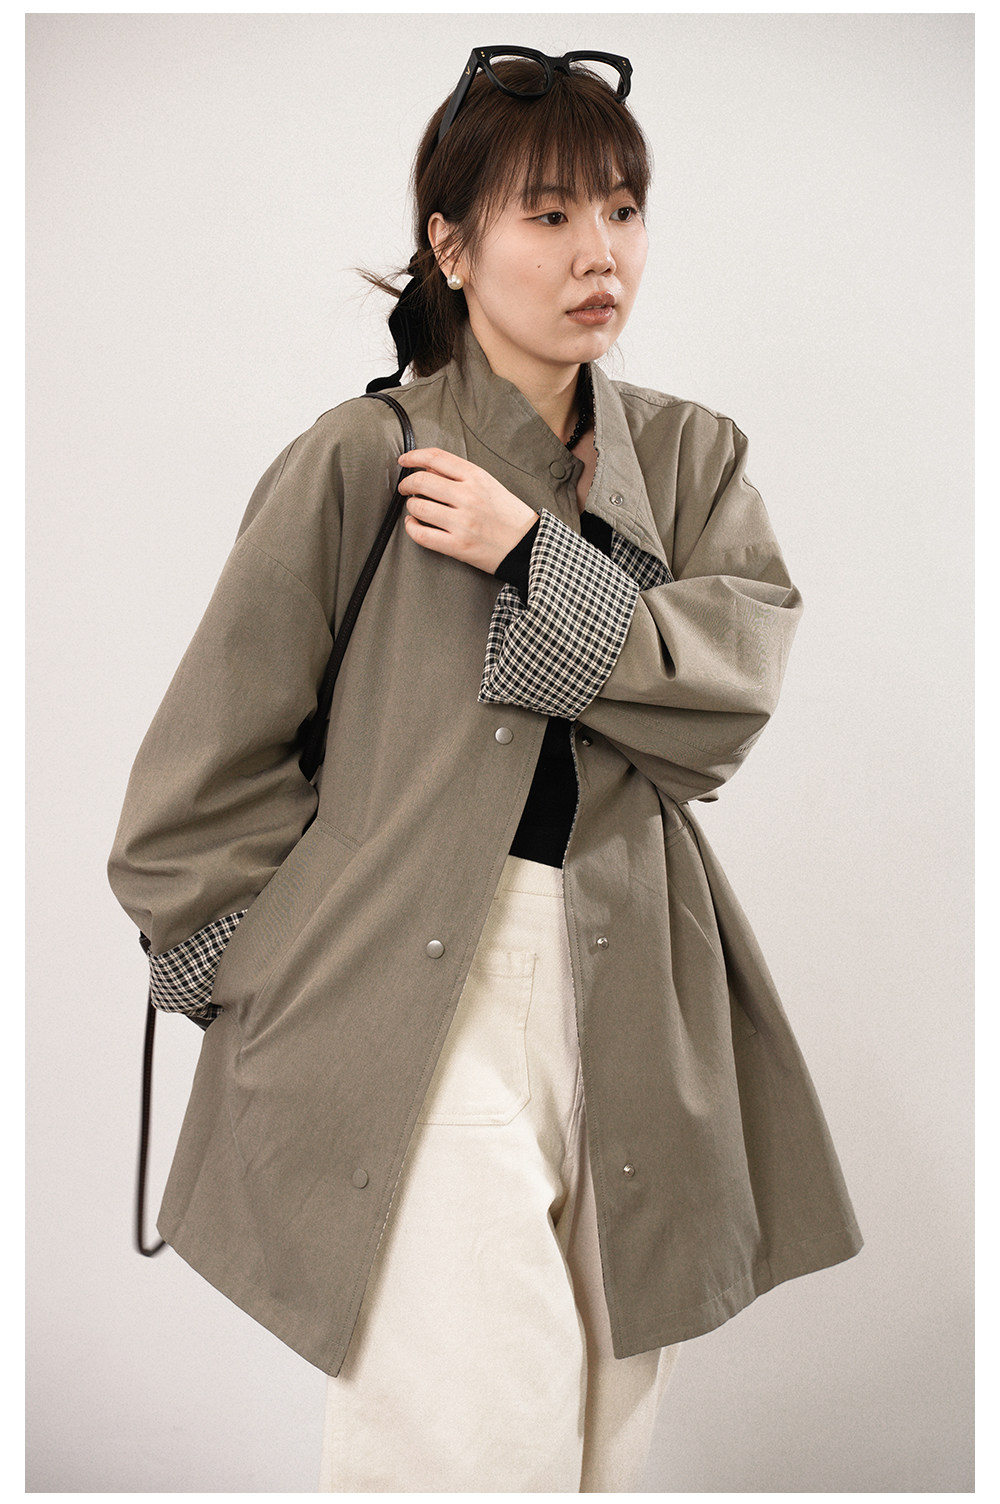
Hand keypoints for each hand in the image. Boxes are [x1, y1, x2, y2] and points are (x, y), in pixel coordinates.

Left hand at [397, 448, 536, 573]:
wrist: (527, 546)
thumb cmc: (508, 515)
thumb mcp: (489, 484)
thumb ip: (460, 475)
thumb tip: (428, 469)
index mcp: (476, 477)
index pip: (436, 458)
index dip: (414, 456)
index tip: (405, 460)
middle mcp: (468, 497)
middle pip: (421, 481)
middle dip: (407, 484)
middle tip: (405, 488)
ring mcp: (462, 522)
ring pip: (418, 507)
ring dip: (411, 506)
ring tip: (415, 507)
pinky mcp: (458, 545)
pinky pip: (422, 534)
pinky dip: (412, 527)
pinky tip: (414, 524)